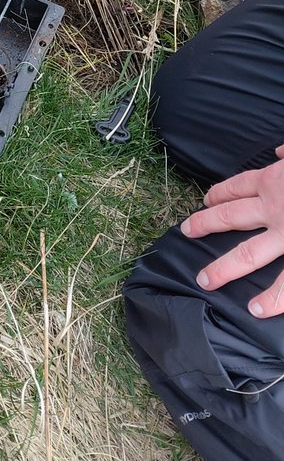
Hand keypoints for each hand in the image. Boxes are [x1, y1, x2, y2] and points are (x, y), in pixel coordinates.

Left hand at [181, 145, 283, 316]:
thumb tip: (280, 150)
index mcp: (274, 180)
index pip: (237, 187)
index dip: (219, 193)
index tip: (206, 199)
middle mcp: (274, 208)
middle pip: (230, 217)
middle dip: (205, 225)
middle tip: (186, 232)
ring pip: (248, 254)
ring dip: (224, 268)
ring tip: (205, 281)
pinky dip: (272, 299)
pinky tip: (255, 310)